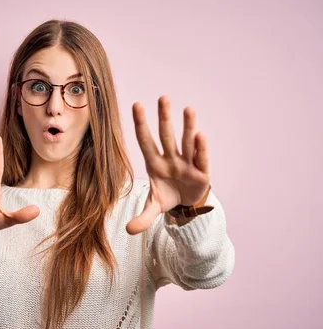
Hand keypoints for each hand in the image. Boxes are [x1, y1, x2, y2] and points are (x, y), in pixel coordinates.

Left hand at [126, 96, 210, 234]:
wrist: (187, 205)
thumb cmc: (168, 197)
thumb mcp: (153, 208)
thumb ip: (142, 217)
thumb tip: (128, 231)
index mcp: (154, 164)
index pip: (145, 141)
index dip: (141, 124)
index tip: (136, 105)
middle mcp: (170, 159)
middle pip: (167, 135)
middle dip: (164, 118)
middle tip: (163, 97)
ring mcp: (186, 164)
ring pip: (186, 142)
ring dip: (188, 126)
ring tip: (188, 109)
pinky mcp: (201, 172)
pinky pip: (200, 158)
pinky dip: (200, 148)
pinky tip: (200, 135)